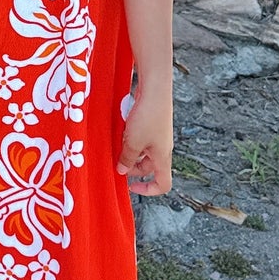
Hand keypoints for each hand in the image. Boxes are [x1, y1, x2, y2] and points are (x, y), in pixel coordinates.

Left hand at [118, 80, 173, 195]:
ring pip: (143, 153)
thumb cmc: (148, 116)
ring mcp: (158, 136)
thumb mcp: (133, 142)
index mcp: (163, 158)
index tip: (131, 186)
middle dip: (132, 168)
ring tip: (116, 144)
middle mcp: (163, 148)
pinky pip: (141, 139)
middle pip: (149, 168)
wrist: (155, 88)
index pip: (163, 184)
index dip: (148, 190)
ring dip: (129, 152)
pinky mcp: (153, 124)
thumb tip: (123, 171)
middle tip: (116, 162)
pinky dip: (130, 139)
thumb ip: (127, 159)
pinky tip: (120, 131)